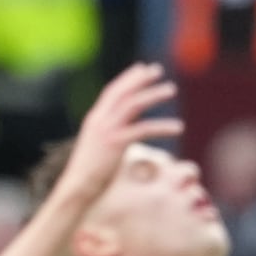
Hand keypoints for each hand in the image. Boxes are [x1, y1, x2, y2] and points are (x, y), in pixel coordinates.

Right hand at [50, 63, 183, 208]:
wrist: (77, 188)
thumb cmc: (89, 174)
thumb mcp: (99, 149)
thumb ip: (111, 136)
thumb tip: (126, 137)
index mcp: (94, 119)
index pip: (112, 92)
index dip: (128, 79)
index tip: (142, 68)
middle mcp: (99, 120)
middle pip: (122, 92)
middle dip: (140, 79)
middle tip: (158, 69)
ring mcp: (106, 130)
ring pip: (132, 104)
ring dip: (153, 94)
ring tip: (171, 89)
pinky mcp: (115, 143)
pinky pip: (143, 129)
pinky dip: (161, 126)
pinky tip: (177, 127)